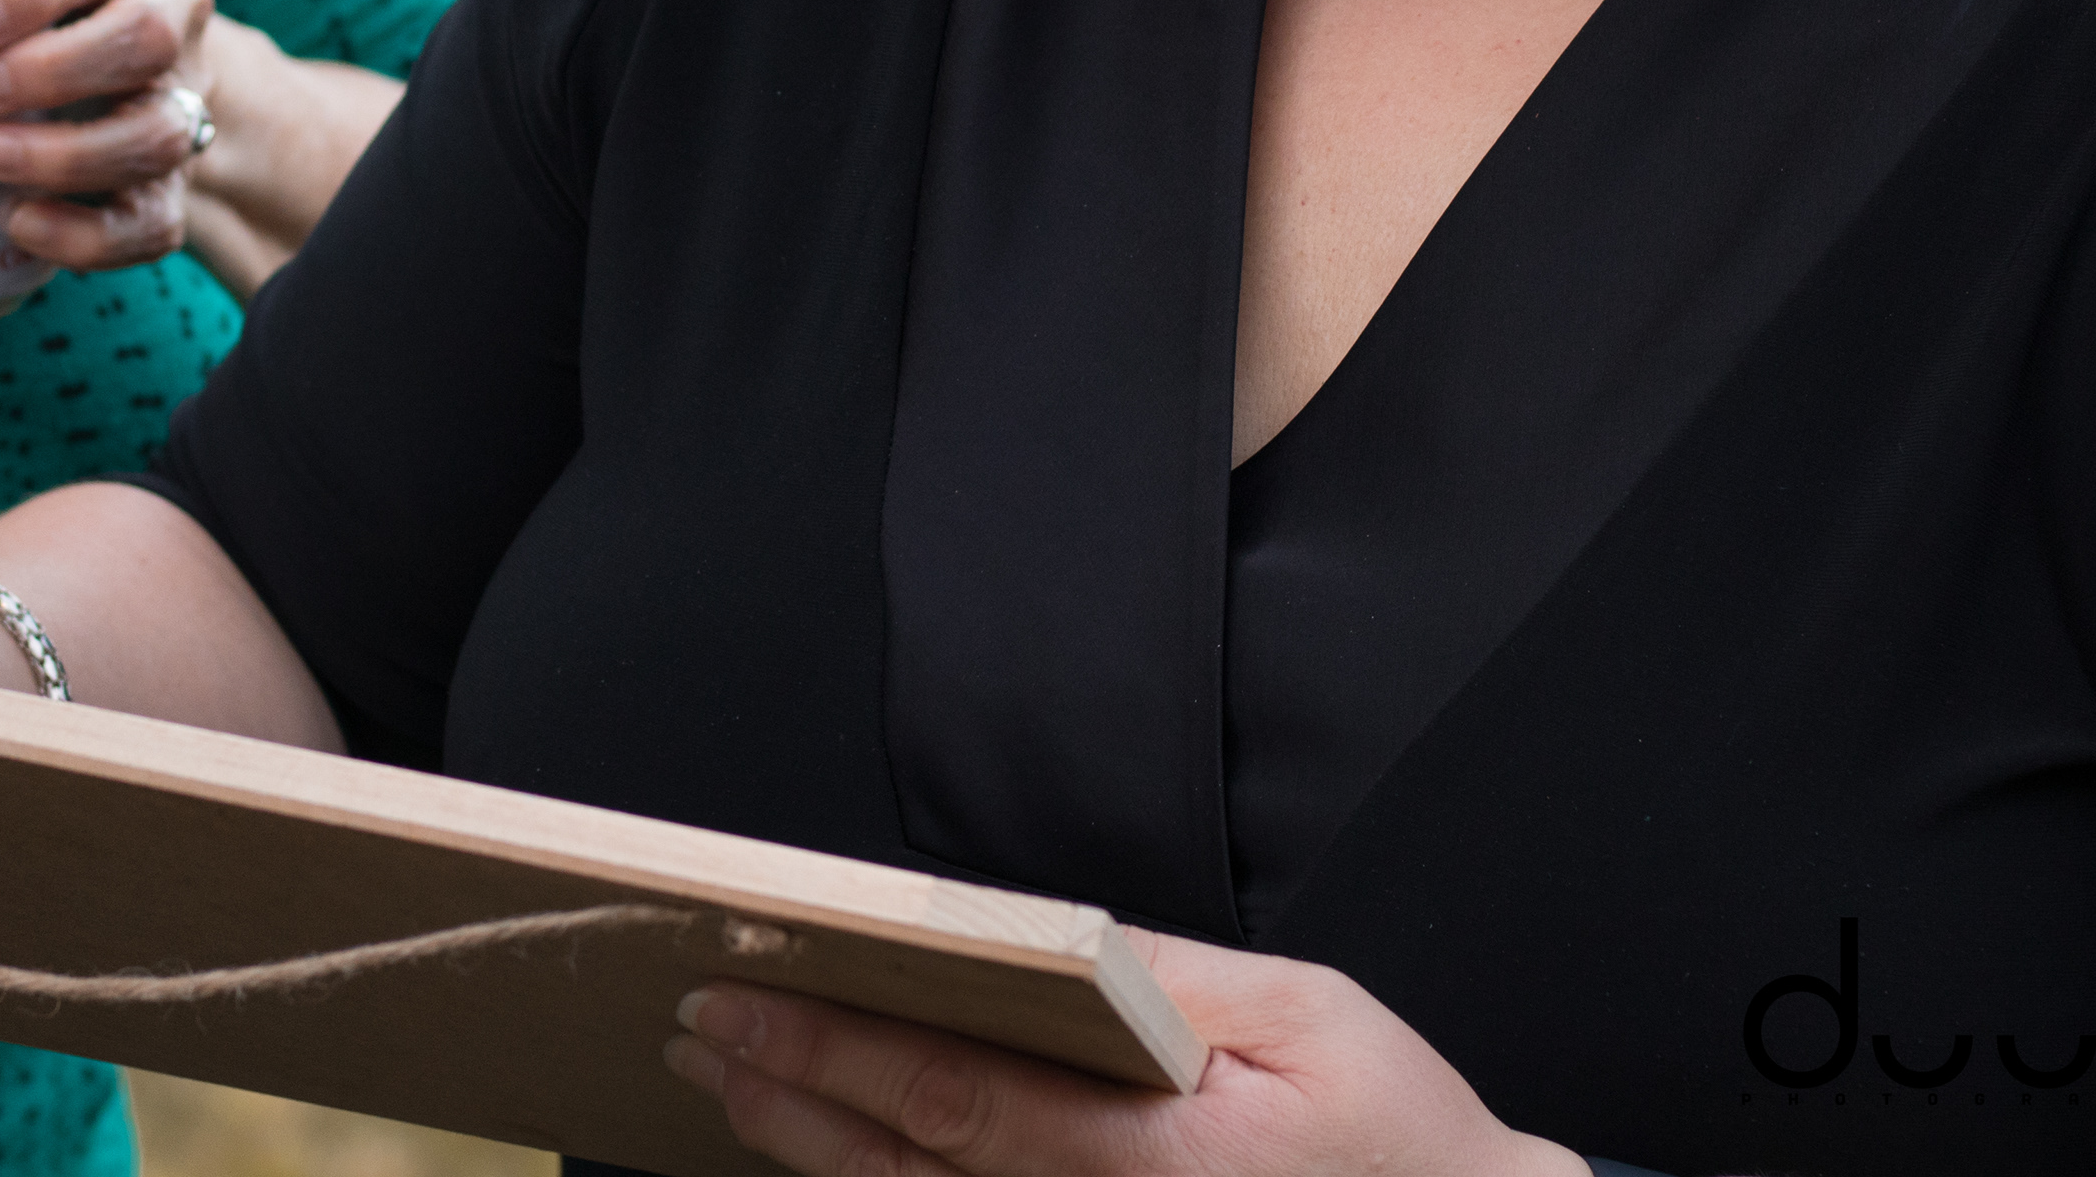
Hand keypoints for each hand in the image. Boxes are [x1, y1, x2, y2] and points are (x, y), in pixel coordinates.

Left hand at [0, 0, 218, 272]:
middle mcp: (172, 12)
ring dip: (65, 155)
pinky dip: (87, 234)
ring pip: (159, 134)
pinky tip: (20, 225)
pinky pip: (155, 221)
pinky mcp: (176, 181)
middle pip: (146, 39)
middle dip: (52, 72)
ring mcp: (183, 100)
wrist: (134, 62)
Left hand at [662, 933, 1587, 1176]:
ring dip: (814, 1155)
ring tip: (732, 1088)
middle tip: (695, 1035)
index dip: (835, 1051)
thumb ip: (1172, 981)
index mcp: (1159, 1154)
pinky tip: (832, 1161)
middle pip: (908, 1172)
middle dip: (788, 1096)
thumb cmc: (1400, 1137)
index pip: (958, 1099)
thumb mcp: (1309, 1017)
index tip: (739, 1001)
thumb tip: (1051, 942)